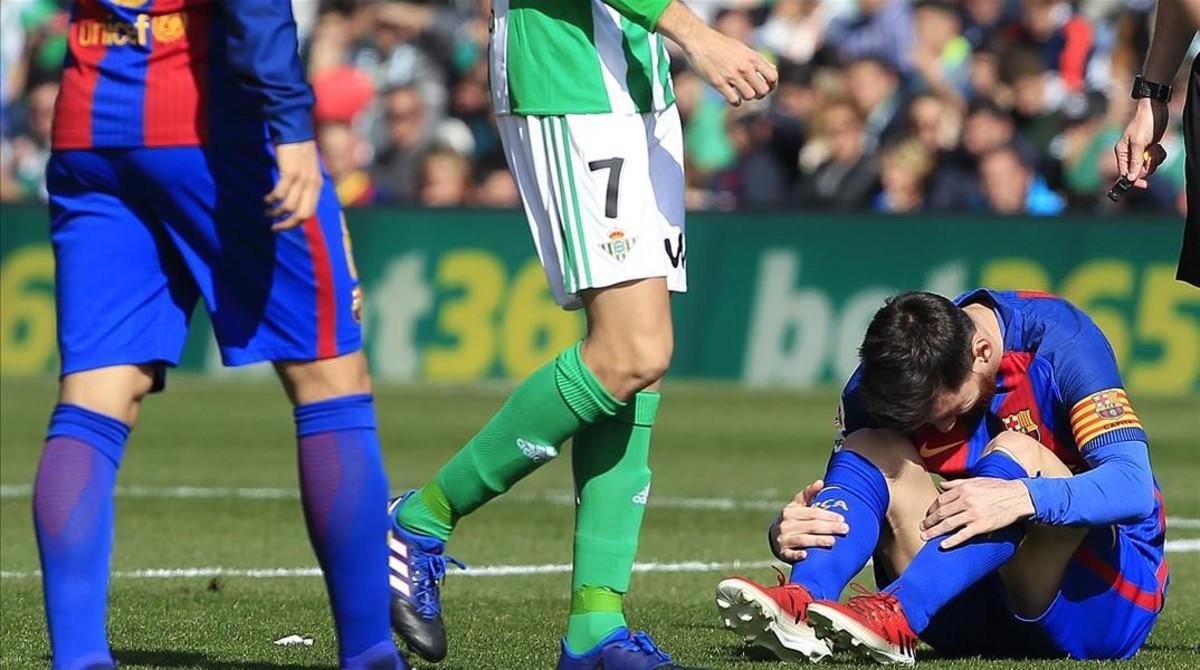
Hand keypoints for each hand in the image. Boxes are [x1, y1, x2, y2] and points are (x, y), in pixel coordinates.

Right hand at [266, 140, 322, 231]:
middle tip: (274, 227)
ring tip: (266, 211)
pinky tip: (265, 199)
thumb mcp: (307, 170)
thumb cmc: (298, 151)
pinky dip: (271, 199)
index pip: (310, 213)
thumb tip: (294, 204)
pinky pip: (279, 193)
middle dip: (287, 224)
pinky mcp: (290, 172)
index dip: (295, 223)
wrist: (295, 130)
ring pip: (289, 206)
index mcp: (317, 186)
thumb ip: (304, 186)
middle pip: (302, 215)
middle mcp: (312, 185)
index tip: (282, 225)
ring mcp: (302, 179)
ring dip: (275, 212)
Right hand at [683, 30, 776, 105]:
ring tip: (740, 93)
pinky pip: (734, 100)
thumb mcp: (742, 49)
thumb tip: (771, 69)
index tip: (766, 87)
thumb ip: (756, 60)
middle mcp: (744, 67)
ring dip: (746, 97)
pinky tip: (732, 96)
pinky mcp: (718, 83)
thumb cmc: (721, 45)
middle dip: (760, 94)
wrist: (699, 41)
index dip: (772, 85)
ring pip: (749, 96)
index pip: (773, 76)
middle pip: (763, 90)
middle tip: (753, 92)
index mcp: (752, 57)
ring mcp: (731, 75)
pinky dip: (735, 102)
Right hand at [769, 479, 849, 563]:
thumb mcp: (797, 506)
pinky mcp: (782, 553)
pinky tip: (806, 555)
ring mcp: (783, 539)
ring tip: (833, 541)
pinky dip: (797, 555)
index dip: (827, 515)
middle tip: (845, 529)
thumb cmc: (793, 520)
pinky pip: (790, 554)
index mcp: (790, 511)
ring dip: (818, 540)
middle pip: (810, 526)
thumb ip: (809, 494)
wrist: (775, 538)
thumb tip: (821, 482)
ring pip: (803, 539)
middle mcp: (785, 525)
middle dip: (829, 527)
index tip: (842, 519)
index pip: (812, 513)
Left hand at [920, 478, 1034, 549]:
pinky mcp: (981, 526)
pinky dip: (951, 541)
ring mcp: (973, 514)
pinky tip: (942, 545)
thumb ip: (957, 483)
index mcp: (963, 489)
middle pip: (941, 513)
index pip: (940, 500)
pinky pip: (963, 535)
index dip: (931, 509)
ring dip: (934, 532)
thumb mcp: (976, 480)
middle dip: (929, 521)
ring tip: (925, 537)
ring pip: (948, 524)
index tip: (927, 514)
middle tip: (922, 527)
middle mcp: (966, 501)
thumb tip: (942, 486)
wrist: (1018, 497)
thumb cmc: (998, 488)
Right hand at [1114, 98, 1169, 187]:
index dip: (1133, 180)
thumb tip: (1131, 178)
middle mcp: (1129, 155)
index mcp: (1121, 153)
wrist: (1155, 110)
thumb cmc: (1144, 123)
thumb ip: (1135, 161)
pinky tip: (1158, 145)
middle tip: (1151, 154)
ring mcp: (1140, 153)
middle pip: (1138, 172)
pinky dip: (1159, 155)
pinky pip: (1155, 160)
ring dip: (1155, 159)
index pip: (1124, 173)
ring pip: (1148, 167)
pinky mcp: (1150, 150)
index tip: (1144, 185)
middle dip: (1147, 165)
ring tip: (1155, 147)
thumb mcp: (1139, 143)